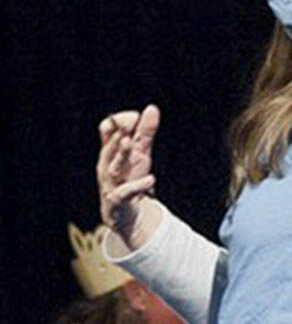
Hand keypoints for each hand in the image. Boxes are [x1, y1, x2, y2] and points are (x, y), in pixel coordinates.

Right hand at [97, 105, 159, 246]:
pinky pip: (125, 192)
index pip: (107, 131)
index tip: (135, 117)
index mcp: (110, 151)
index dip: (118, 122)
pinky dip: (137, 185)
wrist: (127, 215)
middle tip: (130, 122)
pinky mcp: (118, 200)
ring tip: (129, 143)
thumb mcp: (140, 154)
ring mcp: (111, 183)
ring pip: (113, 167)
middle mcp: (108, 165)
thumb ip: (145, 132)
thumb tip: (152, 108)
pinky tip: (151, 179)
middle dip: (118, 135)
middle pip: (109, 147)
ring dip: (120, 155)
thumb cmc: (130, 178)